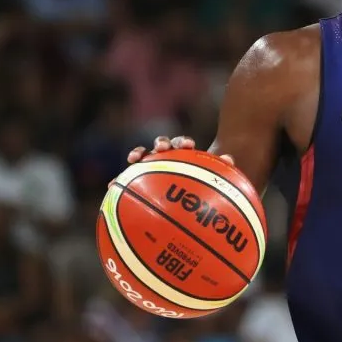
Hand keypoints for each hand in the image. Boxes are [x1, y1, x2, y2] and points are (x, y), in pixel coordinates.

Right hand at [112, 136, 233, 186]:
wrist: (187, 199)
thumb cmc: (202, 191)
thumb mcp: (215, 182)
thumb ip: (222, 171)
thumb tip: (230, 158)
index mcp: (184, 157)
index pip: (182, 145)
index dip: (183, 143)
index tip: (187, 145)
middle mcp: (167, 159)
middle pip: (162, 146)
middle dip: (162, 144)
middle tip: (163, 148)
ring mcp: (151, 168)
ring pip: (144, 157)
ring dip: (139, 154)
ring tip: (135, 159)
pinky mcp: (137, 179)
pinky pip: (127, 179)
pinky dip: (119, 179)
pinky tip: (111, 184)